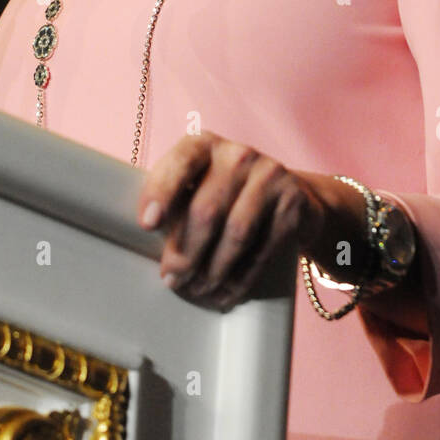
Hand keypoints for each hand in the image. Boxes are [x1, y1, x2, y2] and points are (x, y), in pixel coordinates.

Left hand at [136, 131, 333, 310]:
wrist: (291, 195)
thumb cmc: (228, 195)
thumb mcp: (201, 185)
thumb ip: (177, 202)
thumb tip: (154, 243)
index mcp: (206, 145)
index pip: (181, 163)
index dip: (161, 192)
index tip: (147, 224)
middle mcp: (238, 154)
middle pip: (206, 209)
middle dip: (185, 252)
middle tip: (173, 279)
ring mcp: (269, 175)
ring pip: (236, 232)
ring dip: (212, 270)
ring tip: (197, 290)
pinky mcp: (292, 203)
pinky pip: (262, 249)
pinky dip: (241, 278)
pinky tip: (225, 294)